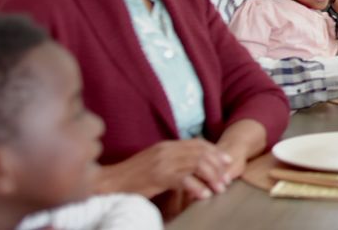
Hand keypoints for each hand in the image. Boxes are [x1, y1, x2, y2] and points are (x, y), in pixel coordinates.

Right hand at [98, 139, 232, 199]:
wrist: (111, 182)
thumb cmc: (133, 177)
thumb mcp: (155, 162)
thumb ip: (173, 160)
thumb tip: (193, 166)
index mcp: (167, 145)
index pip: (198, 143)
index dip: (215, 151)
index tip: (227, 161)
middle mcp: (167, 150)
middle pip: (201, 153)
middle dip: (217, 166)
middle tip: (225, 180)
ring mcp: (163, 162)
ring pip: (197, 164)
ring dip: (211, 177)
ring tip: (218, 189)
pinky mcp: (158, 176)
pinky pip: (184, 179)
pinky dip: (197, 187)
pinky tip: (203, 195)